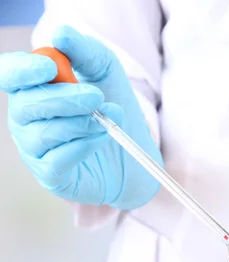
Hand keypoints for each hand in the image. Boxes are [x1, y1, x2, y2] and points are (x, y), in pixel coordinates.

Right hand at [0, 25, 161, 208]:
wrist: (133, 154)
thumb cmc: (112, 108)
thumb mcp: (105, 71)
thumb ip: (84, 52)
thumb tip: (61, 34)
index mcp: (32, 89)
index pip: (9, 76)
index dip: (22, 71)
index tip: (50, 68)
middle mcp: (25, 120)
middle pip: (25, 105)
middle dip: (63, 99)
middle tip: (96, 97)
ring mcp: (35, 150)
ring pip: (43, 134)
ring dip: (79, 124)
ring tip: (106, 120)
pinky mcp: (50, 176)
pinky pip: (56, 160)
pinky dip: (82, 147)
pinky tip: (101, 139)